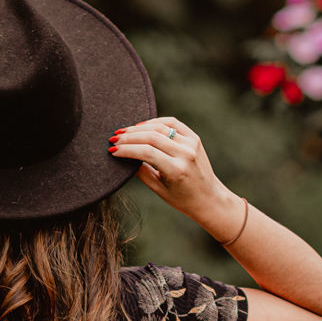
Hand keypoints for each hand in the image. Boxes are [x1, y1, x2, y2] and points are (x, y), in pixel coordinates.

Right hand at [110, 117, 243, 234]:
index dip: (126, 149)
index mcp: (176, 170)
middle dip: (129, 137)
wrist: (209, 198)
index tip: (112, 150)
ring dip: (138, 128)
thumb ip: (141, 171)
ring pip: (160, 127)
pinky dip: (155, 122)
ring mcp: (191, 144)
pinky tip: (141, 126)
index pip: (146, 152)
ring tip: (123, 132)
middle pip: (151, 137)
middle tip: (113, 139)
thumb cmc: (181, 199)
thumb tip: (124, 156)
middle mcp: (185, 154)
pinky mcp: (194, 138)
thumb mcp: (158, 189)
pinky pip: (172, 123)